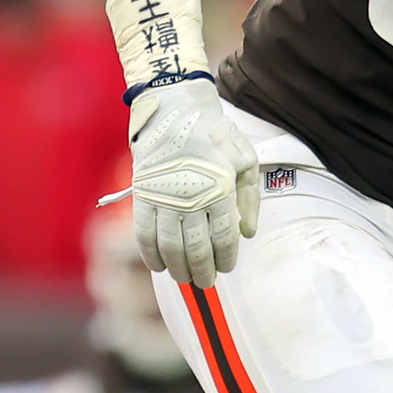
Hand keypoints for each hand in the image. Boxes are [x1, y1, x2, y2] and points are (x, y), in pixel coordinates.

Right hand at [129, 76, 260, 285]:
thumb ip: (250, 198)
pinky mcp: (142, 195)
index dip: (225, 258)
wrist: (174, 109)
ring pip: (170, 247)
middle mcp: (192, 196)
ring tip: (184, 279)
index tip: (226, 268)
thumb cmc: (214, 135)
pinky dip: (150, 254)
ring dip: (178, 269)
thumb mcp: (245, 159)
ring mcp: (164, 197)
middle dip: (202, 271)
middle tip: (205, 283)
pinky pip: (144, 234)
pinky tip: (159, 265)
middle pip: (196, 249)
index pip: (224, 238)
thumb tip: (248, 234)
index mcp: (221, 188)